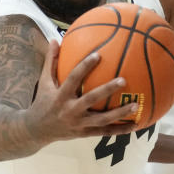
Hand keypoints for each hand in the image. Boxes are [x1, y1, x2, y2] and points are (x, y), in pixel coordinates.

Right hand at [28, 41, 142, 142]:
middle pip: (91, 100)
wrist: (37, 130)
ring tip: (137, 105)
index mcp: (60, 96)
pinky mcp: (85, 133)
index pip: (73, 79)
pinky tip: (135, 124)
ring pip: (102, 120)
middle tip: (123, 80)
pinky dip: (120, 130)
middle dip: (107, 90)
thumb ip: (51, 62)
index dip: (84, 67)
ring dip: (119, 113)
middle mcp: (70, 110)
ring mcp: (79, 124)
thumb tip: (56, 40)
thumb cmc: (42, 102)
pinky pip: (105, 132)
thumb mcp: (44, 82)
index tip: (98, 55)